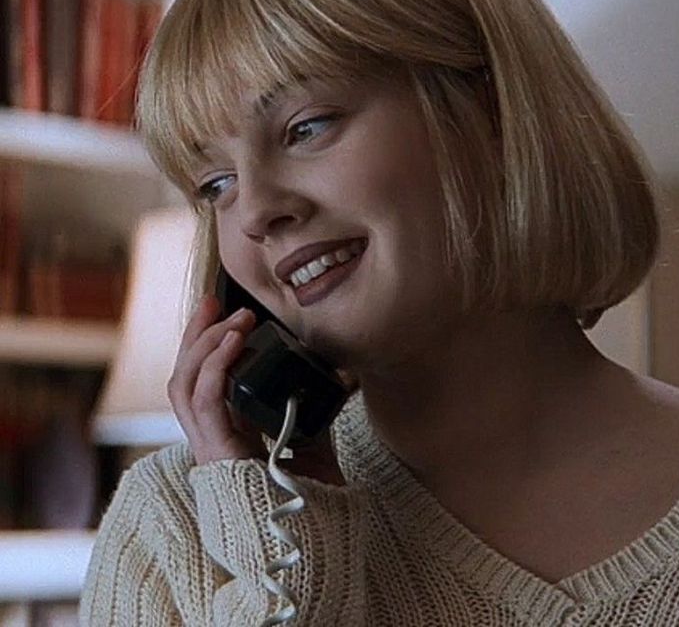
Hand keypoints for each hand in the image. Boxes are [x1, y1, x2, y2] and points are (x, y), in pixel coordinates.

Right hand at [168, 294, 346, 484]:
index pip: (201, 379)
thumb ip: (310, 405)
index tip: (222, 311)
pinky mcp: (216, 452)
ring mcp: (208, 445)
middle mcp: (209, 436)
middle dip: (195, 334)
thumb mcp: (310, 434)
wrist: (315, 534)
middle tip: (215, 302)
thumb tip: (336, 373)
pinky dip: (215, 366)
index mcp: (225, 430)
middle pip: (184, 376)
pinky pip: (204, 402)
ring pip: (183, 384)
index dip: (205, 344)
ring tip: (235, 319)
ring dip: (205, 344)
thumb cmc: (309, 490)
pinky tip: (232, 343)